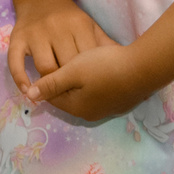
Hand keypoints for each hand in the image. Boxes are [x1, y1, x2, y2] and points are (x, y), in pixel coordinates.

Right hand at [5, 0, 111, 96]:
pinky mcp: (16, 38)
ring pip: (45, 66)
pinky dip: (20, 79)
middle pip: (66, 65)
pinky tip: (28, 91)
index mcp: (78, 25)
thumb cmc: (70, 19)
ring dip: (50, 84)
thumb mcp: (90, 26)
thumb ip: (105, 44)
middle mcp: (56, 28)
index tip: (94, 90)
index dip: (89, 77)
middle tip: (75, 96)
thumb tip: (126, 63)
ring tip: (55, 94)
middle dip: (71, 82)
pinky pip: (15, 62)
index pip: (86, 59)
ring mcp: (35, 33)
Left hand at [31, 37, 166, 123]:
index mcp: (76, 107)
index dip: (46, 80)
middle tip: (63, 60)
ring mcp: (106, 109)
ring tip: (81, 62)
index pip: (51, 96)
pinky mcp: (119, 102)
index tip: (47, 61)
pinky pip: (98, 92)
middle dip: (63, 81)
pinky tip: (98, 68)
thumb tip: (29, 96)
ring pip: (83, 94)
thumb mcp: (73, 71)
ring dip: (79, 81)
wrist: (144, 69)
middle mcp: (90, 113)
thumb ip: (51, 83)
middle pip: (67, 96)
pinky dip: (94, 82)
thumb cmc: (104, 67)